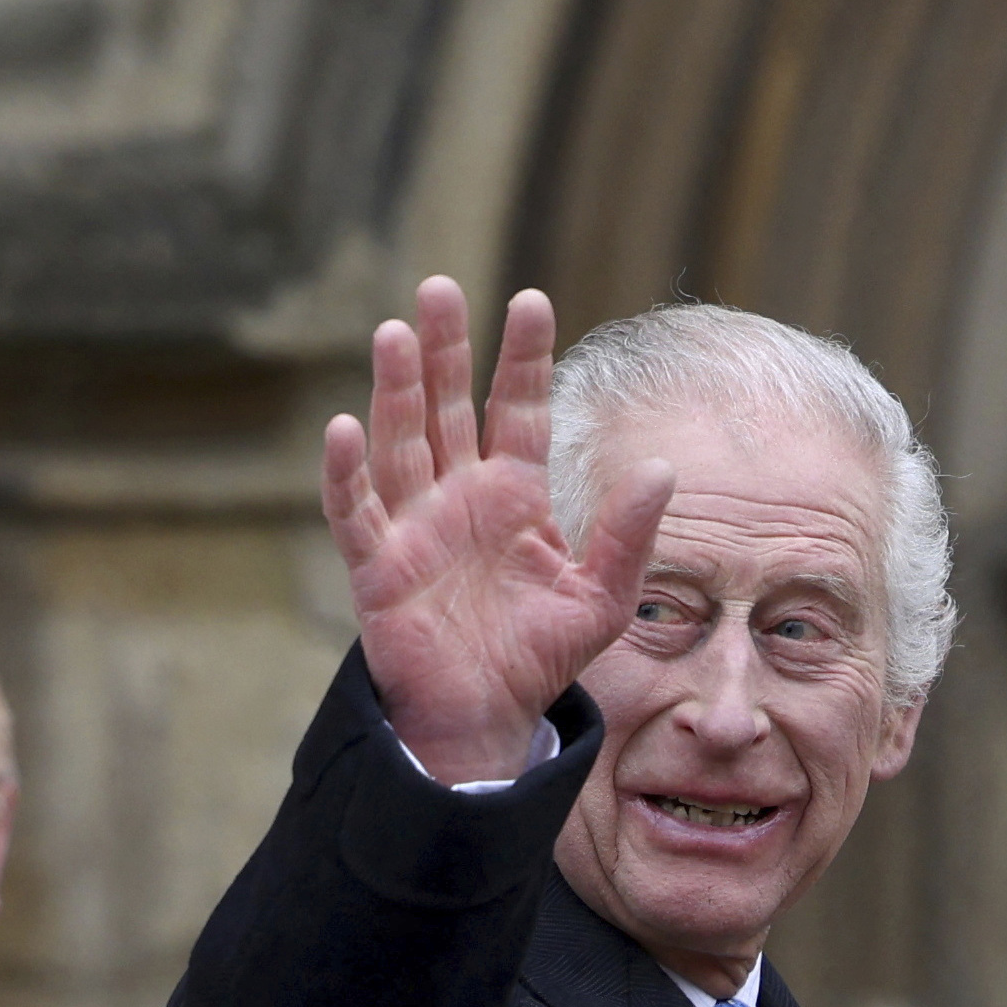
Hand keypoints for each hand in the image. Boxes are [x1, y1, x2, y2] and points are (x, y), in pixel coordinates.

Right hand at [323, 276, 663, 792]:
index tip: (531, 300)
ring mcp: (414, 526)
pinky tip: (344, 429)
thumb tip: (661, 468)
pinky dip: (345, 474)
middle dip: (445, 349)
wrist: (488, 718)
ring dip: (396, 390)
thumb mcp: (602, 597)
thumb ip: (628, 535)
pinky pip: (355, 512)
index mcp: (514, 493)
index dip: (522, 357)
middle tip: (440, 288)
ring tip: (396, 333)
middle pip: (447, 406)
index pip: (517, 408)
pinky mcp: (377, 567)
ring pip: (400, 442)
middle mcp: (459, 495)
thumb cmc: (540, 656)